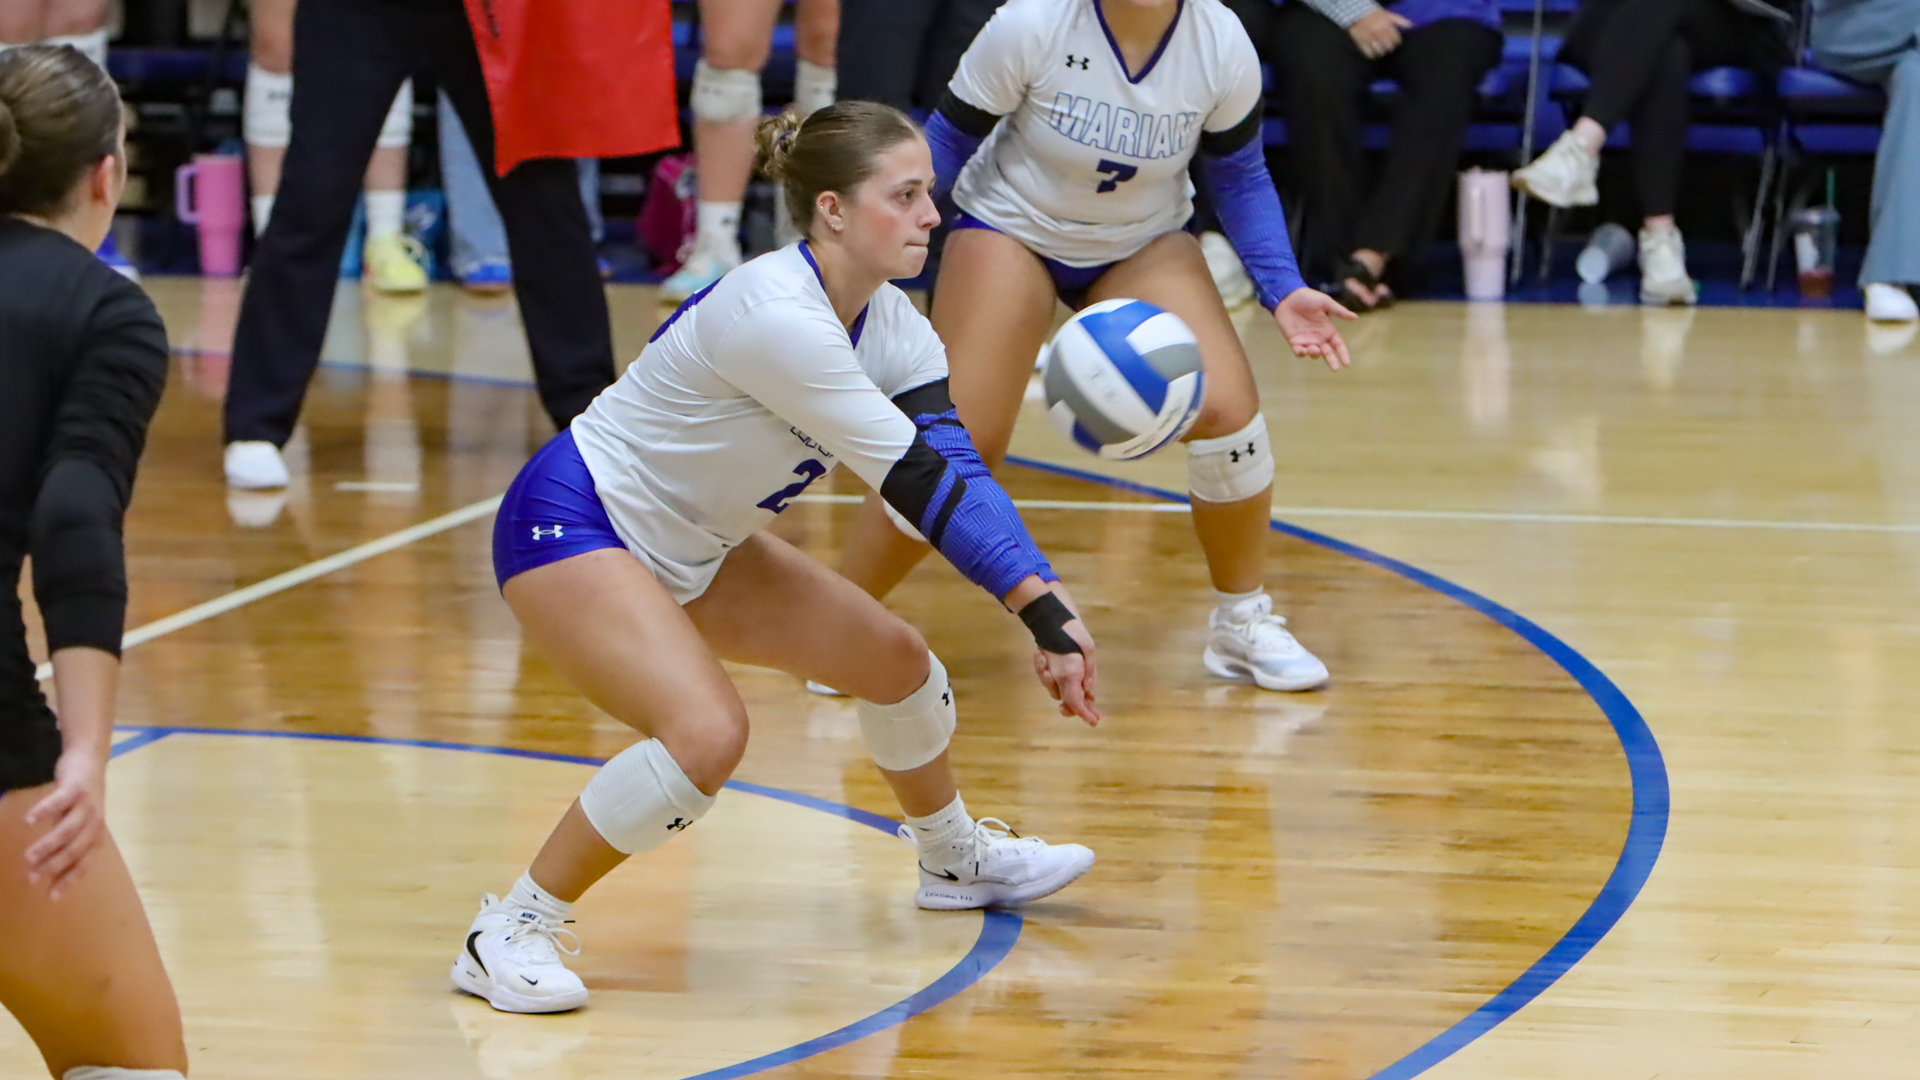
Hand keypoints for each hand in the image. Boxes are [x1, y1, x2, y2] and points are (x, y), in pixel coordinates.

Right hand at [24, 751, 107, 898]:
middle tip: (30, 878)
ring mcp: (87, 806)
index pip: (83, 864)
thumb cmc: (79, 802)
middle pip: (74, 850)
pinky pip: (59, 802)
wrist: (90, 764)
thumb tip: (45, 873)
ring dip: (46, 845)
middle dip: (52, 866)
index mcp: (96, 837)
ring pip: (66, 830)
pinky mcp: (76, 789)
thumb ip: (64, 847)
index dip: (67, 881)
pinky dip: (44, 811)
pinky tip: (28, 820)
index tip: (49, 897)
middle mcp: (95, 824)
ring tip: (27, 857)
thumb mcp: (76, 827)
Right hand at [1030, 585, 1099, 725]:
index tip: (1093, 722)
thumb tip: (1088, 691)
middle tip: (1094, 714)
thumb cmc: (1072, 630)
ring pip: (1060, 693)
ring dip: (1074, 698)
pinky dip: (1067, 688)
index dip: (1084, 714)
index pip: (1074, 701)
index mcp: (1069, 673)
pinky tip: (1081, 688)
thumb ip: (1089, 671)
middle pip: (1066, 700)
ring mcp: (1049, 673)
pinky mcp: (1046, 670)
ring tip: (1090, 700)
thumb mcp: (1088, 648)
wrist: (1051, 617)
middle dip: (1078, 709)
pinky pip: (1056, 685)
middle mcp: (1056, 677)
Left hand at [1275, 287, 1356, 369]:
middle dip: (1332, 361)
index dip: (1343, 354)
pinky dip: (1301, 353)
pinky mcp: (1294, 340)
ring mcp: (1306, 340)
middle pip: (1327, 353)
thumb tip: (1355, 317)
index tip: (1347, 364)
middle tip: (1335, 369)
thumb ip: (1339, 311)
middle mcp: (1319, 337)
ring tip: (1314, 349)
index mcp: (1328, 329)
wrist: (1288, 296)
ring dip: (1315, 354)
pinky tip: (1302, 350)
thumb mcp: (1325, 303)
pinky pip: (1299, 351)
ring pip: (1313, 353)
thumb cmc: (1308, 297)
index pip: (1338, 345)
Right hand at [1348, 10, 1412, 59]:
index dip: (1397, 42)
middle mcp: (1378, 32)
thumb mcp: (1388, 15)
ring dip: (1382, 52)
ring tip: (1382, 51)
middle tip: (1389, 47)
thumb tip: (1411, 26)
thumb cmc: (1374, 14)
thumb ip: (1399, 20)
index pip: (1396, 39)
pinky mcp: (1361, 42)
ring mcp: (1369, 38)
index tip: (1396, 43)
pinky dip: (1372, 55)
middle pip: (1388, 46)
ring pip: (1379, 51)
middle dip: (1390, 47)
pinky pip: (1368, 53)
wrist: (1357, 12)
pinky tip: (1373, 54)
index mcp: (1385, 25)